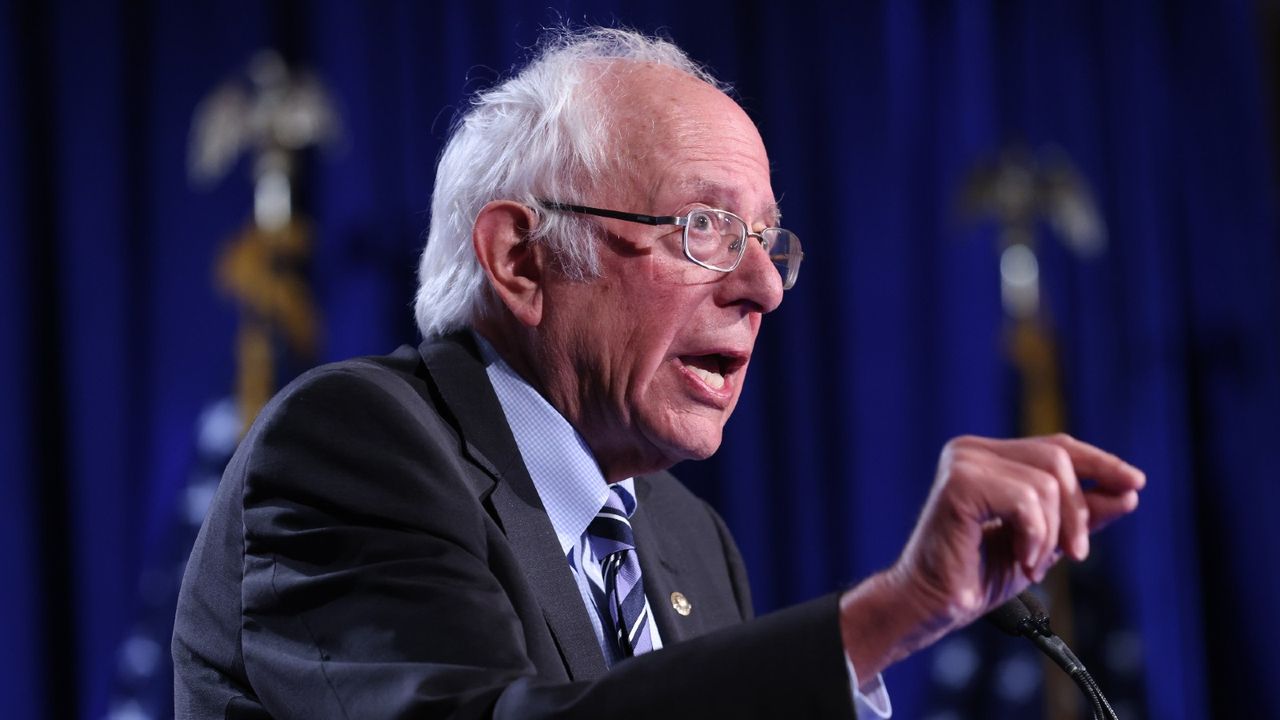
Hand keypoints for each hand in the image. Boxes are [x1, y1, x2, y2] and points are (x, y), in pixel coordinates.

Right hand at [838, 434, 1144, 683]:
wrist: (933, 606)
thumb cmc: (976, 576)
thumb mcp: (1044, 544)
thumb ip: (1080, 517)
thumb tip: (1128, 493)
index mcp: (987, 458)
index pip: (1057, 446)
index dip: (1100, 462)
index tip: (1136, 483)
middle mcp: (971, 451)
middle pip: (1058, 459)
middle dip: (1078, 511)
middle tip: (1077, 554)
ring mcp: (962, 463)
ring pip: (1047, 483)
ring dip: (1051, 535)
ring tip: (1033, 565)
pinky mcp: (958, 485)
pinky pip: (1026, 500)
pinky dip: (1034, 537)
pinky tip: (1022, 561)